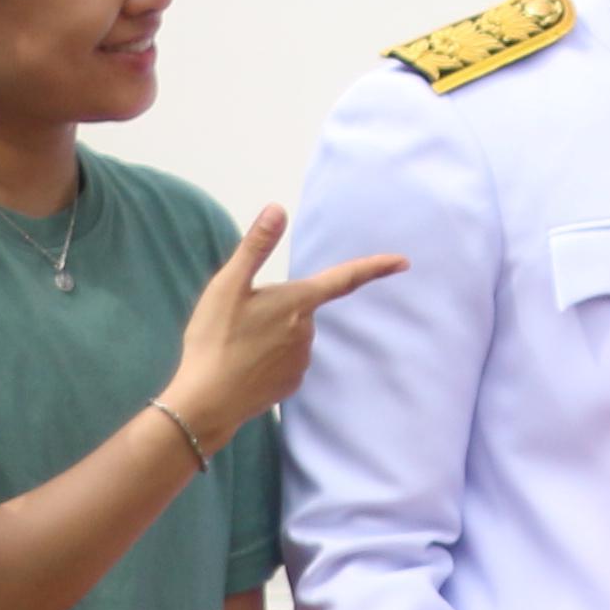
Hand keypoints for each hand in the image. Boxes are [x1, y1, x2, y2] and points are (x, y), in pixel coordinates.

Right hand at [168, 205, 405, 435]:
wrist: (207, 400)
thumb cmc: (214, 338)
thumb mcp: (228, 285)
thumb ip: (256, 247)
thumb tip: (277, 209)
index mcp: (297, 302)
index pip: (344, 279)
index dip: (374, 268)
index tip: (402, 262)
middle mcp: (307, 331)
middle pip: (300, 308)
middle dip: (276, 307)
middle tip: (238, 318)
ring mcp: (301, 360)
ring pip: (290, 334)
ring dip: (270, 333)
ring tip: (236, 343)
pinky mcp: (291, 383)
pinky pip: (284, 361)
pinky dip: (267, 358)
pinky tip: (244, 364)